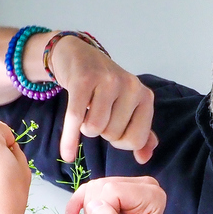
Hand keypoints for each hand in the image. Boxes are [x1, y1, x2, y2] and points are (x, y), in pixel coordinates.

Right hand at [49, 35, 159, 164]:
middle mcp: (130, 86)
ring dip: (85, 127)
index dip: (120, 141)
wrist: (78, 54)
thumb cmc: (105, 86)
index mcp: (144, 96)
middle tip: (97, 113)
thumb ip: (140, 132)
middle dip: (101, 131)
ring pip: (94, 128)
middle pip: (112, 135)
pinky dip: (69, 139)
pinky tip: (67, 154)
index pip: (136, 139)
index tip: (113, 128)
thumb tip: (144, 158)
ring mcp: (107, 81)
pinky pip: (75, 118)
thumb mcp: (128, 106)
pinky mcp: (83, 80)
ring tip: (86, 112)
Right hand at [65, 177, 166, 213]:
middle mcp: (143, 186)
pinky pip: (85, 189)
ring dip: (89, 213)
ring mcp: (127, 186)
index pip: (113, 191)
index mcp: (152, 197)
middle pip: (101, 187)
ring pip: (91, 188)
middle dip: (95, 213)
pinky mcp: (112, 189)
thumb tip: (94, 204)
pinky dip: (76, 205)